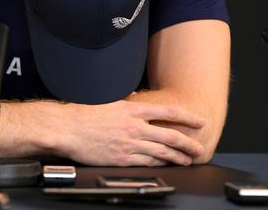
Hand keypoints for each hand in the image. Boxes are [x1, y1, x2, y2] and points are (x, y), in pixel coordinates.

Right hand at [57, 100, 204, 165]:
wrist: (67, 128)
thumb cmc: (84, 115)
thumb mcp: (110, 102)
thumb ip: (129, 106)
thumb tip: (139, 103)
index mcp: (132, 109)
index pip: (168, 112)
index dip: (188, 117)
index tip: (200, 121)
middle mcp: (134, 126)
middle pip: (171, 135)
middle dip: (189, 142)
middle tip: (199, 147)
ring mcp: (129, 144)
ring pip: (162, 152)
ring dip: (178, 156)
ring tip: (187, 159)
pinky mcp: (122, 158)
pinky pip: (147, 162)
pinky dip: (160, 163)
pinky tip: (167, 164)